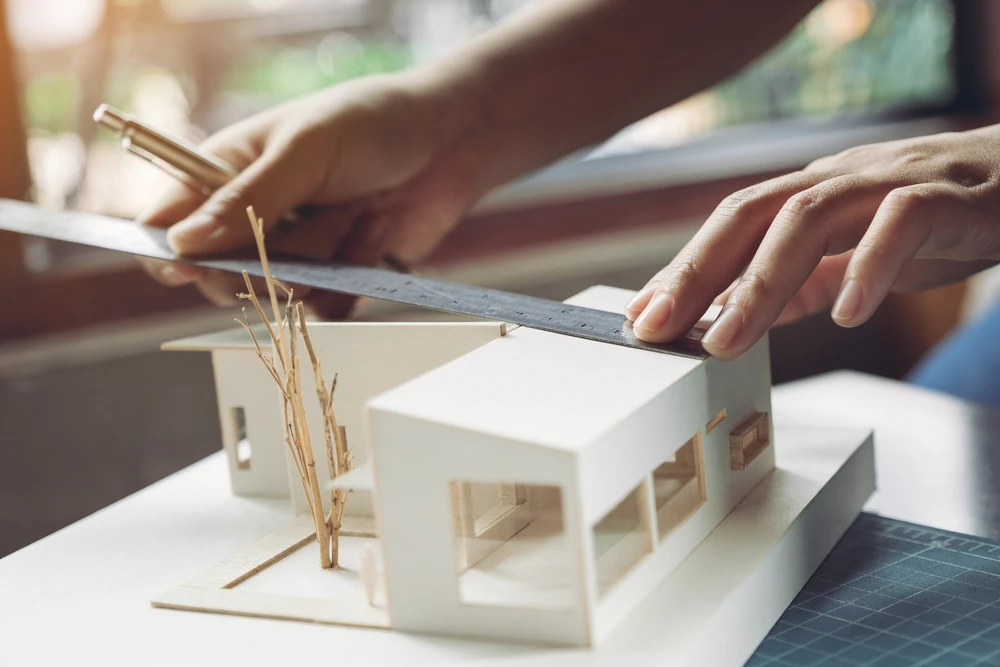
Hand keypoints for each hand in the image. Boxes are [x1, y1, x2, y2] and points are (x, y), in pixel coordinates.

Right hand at [137, 73, 483, 316]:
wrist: (449, 144)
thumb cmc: (371, 125)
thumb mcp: (305, 149)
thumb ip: (246, 199)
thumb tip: (181, 244)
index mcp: (225, 173)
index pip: (169, 224)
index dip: (168, 251)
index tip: (186, 265)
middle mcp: (253, 219)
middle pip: (221, 276)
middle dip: (264, 263)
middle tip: (297, 235)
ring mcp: (296, 252)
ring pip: (281, 293)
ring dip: (325, 257)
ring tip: (357, 209)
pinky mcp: (336, 279)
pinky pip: (327, 308)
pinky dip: (355, 276)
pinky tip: (378, 230)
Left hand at [625, 126, 999, 358]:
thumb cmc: (935, 214)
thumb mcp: (854, 251)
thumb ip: (805, 279)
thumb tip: (744, 313)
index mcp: (811, 195)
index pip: (731, 226)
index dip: (682, 268)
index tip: (641, 317)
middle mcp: (838, 180)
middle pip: (750, 213)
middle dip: (696, 271)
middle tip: (657, 328)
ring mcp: (889, 181)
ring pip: (809, 217)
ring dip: (760, 282)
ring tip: (726, 340)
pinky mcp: (947, 196)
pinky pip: (900, 222)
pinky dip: (867, 266)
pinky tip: (845, 315)